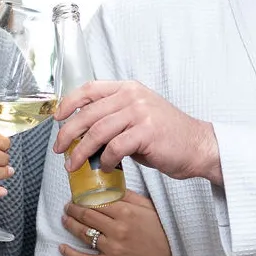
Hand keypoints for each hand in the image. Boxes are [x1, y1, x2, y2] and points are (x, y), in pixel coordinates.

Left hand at [53, 80, 221, 182]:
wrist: (198, 146)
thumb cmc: (166, 136)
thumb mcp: (137, 117)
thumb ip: (112, 119)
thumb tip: (82, 133)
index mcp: (128, 89)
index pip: (90, 89)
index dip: (69, 102)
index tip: (57, 118)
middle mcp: (133, 96)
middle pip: (89, 113)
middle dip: (68, 133)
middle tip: (59, 149)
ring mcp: (140, 113)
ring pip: (98, 131)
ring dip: (81, 151)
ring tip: (74, 164)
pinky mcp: (147, 132)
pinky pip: (115, 147)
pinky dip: (105, 160)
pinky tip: (105, 167)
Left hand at [59, 192, 176, 255]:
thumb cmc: (158, 231)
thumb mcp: (147, 207)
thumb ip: (128, 196)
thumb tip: (108, 185)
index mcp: (126, 212)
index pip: (96, 201)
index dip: (83, 198)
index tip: (77, 196)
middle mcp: (117, 229)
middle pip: (86, 216)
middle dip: (73, 209)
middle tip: (68, 206)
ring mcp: (112, 248)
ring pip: (83, 234)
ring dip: (70, 225)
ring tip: (65, 219)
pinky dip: (71, 254)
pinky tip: (62, 247)